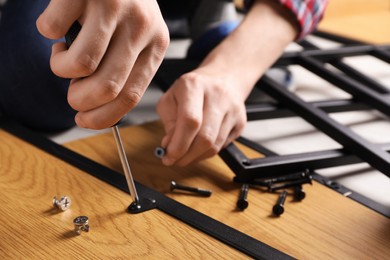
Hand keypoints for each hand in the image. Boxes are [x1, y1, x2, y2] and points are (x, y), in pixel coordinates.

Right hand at [36, 0, 168, 128]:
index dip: (103, 117)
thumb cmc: (122, 5)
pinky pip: (53, 29)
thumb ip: (125, 67)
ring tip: (63, 55)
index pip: (131, 96)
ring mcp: (114, 7)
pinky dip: (47, 32)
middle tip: (71, 94)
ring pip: (80, 64)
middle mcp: (140, 26)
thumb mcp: (137, 36)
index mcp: (155, 44)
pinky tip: (59, 24)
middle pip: (107, 87)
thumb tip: (98, 106)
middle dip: (81, 101)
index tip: (83, 121)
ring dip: (61, 70)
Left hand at [156, 69, 246, 165]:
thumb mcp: (171, 98)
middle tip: (174, 160)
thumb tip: (170, 145)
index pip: (190, 121)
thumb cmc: (193, 89)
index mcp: (194, 85)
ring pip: (214, 146)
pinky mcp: (240, 122)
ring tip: (183, 156)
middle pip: (205, 137)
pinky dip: (206, 153)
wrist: (222, 78)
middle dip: (186, 156)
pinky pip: (222, 146)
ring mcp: (232, 109)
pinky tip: (197, 149)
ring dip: (195, 157)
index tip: (168, 157)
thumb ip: (168, 122)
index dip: (178, 145)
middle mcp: (217, 95)